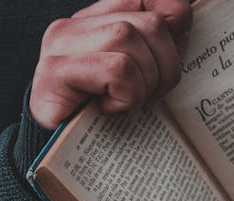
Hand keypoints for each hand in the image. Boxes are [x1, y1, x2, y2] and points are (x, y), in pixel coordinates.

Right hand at [30, 0, 191, 128]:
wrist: (52, 148)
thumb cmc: (97, 115)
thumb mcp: (134, 75)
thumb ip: (153, 45)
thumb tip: (182, 22)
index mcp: (94, 21)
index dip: (173, 19)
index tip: (174, 54)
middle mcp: (74, 26)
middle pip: (148, 22)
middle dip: (165, 65)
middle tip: (151, 94)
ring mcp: (61, 45)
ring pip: (129, 39)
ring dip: (144, 83)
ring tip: (128, 103)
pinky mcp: (56, 70)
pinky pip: (117, 69)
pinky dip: (125, 95)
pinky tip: (108, 108)